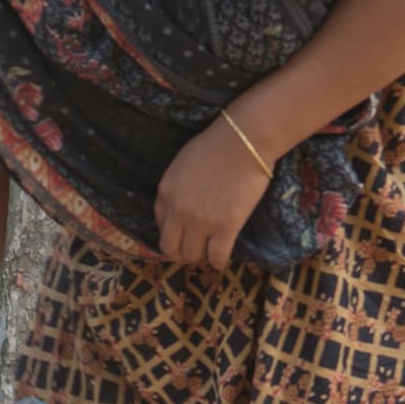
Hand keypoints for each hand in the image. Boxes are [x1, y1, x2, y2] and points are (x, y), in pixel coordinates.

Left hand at [153, 115, 271, 268]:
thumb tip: (180, 208)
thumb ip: (176, 188)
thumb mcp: (182, 164)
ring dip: (200, 256)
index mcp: (165, 192)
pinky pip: (217, 257)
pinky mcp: (225, 227)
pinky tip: (222, 259)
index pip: (160, 225)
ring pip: (192, 255)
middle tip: (194, 250)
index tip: (182, 235)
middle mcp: (179, 210)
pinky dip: (218, 262)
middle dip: (181, 252)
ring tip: (210, 251)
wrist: (244, 141)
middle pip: (170, 247)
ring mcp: (201, 221)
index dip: (172, 233)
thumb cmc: (216, 145)